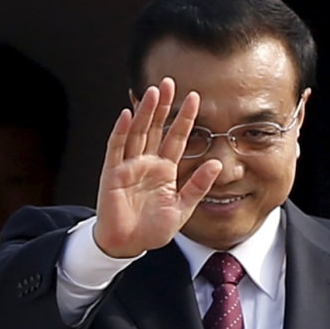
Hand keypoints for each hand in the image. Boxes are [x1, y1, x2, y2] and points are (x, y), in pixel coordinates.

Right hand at [93, 77, 221, 257]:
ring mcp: (128, 166)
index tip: (195, 97)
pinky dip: (121, 131)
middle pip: (155, 128)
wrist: (128, 245)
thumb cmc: (152, 229)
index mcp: (165, 170)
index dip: (185, 118)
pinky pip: (116, 148)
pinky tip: (126, 115)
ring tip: (152, 91)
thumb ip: (198, 186)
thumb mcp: (182, 208)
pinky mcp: (112, 173)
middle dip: (163, 106)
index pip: (177, 138)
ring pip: (138, 132)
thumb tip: (217, 165)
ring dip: (144, 112)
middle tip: (169, 82)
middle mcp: (147, 163)